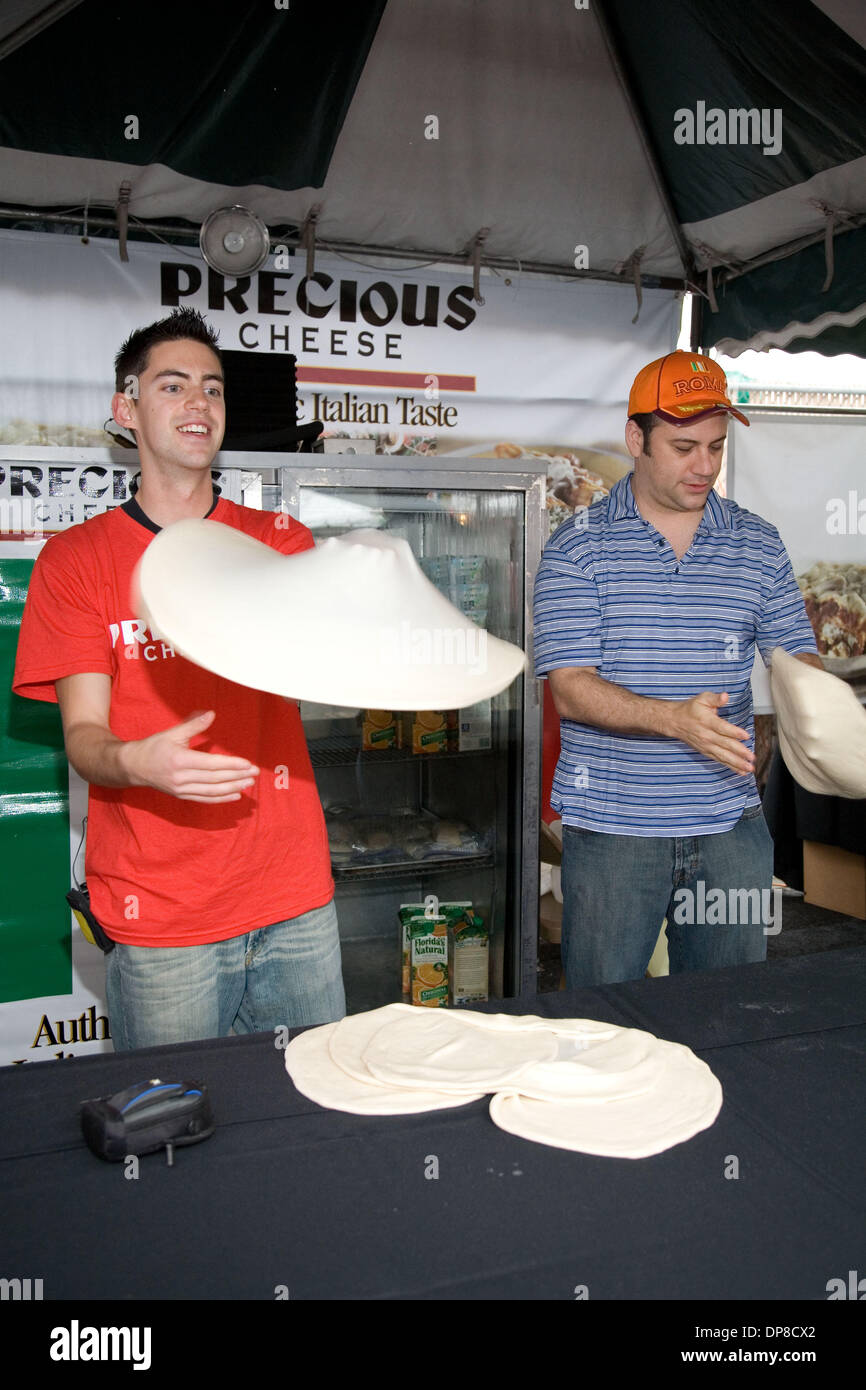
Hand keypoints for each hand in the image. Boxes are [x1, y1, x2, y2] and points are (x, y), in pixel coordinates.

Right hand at [122, 710, 259, 802]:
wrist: (133, 767)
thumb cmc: (153, 747)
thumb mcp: (172, 733)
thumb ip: (193, 725)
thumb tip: (212, 713)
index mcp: (180, 760)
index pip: (211, 764)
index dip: (231, 765)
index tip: (248, 764)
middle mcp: (181, 777)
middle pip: (215, 779)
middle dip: (237, 776)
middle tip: (255, 774)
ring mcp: (181, 789)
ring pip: (212, 791)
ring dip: (233, 788)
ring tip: (249, 784)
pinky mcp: (181, 796)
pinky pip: (205, 799)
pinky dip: (221, 799)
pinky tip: (236, 795)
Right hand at [670, 691, 755, 775]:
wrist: (675, 721)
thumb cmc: (690, 709)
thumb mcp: (702, 699)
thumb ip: (715, 698)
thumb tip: (725, 696)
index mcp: (707, 721)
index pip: (722, 728)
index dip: (734, 732)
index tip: (746, 736)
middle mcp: (707, 735)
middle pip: (725, 745)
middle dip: (739, 752)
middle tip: (751, 757)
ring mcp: (706, 746)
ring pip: (723, 755)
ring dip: (737, 763)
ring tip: (748, 768)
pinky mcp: (706, 752)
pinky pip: (719, 760)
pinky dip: (730, 766)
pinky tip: (741, 771)